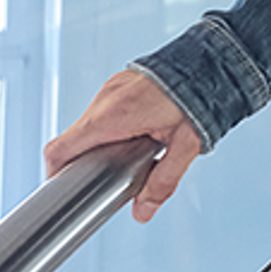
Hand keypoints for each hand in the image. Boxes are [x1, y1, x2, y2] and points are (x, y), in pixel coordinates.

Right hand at [44, 69, 202, 223]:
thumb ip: (163, 182)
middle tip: (103, 174)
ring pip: (89, 121)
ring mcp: (112, 85)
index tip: (64, 185)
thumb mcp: (186, 145)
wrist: (215, 60)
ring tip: (125, 153)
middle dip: (84, 158)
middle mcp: (106, 98)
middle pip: (74, 137)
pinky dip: (110, 123)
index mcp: (112, 116)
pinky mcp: (122, 79)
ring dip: (99, 139)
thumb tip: (143, 211)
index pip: (60, 149)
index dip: (55, 172)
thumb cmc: (202, 96)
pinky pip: (104, 107)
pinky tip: (135, 131)